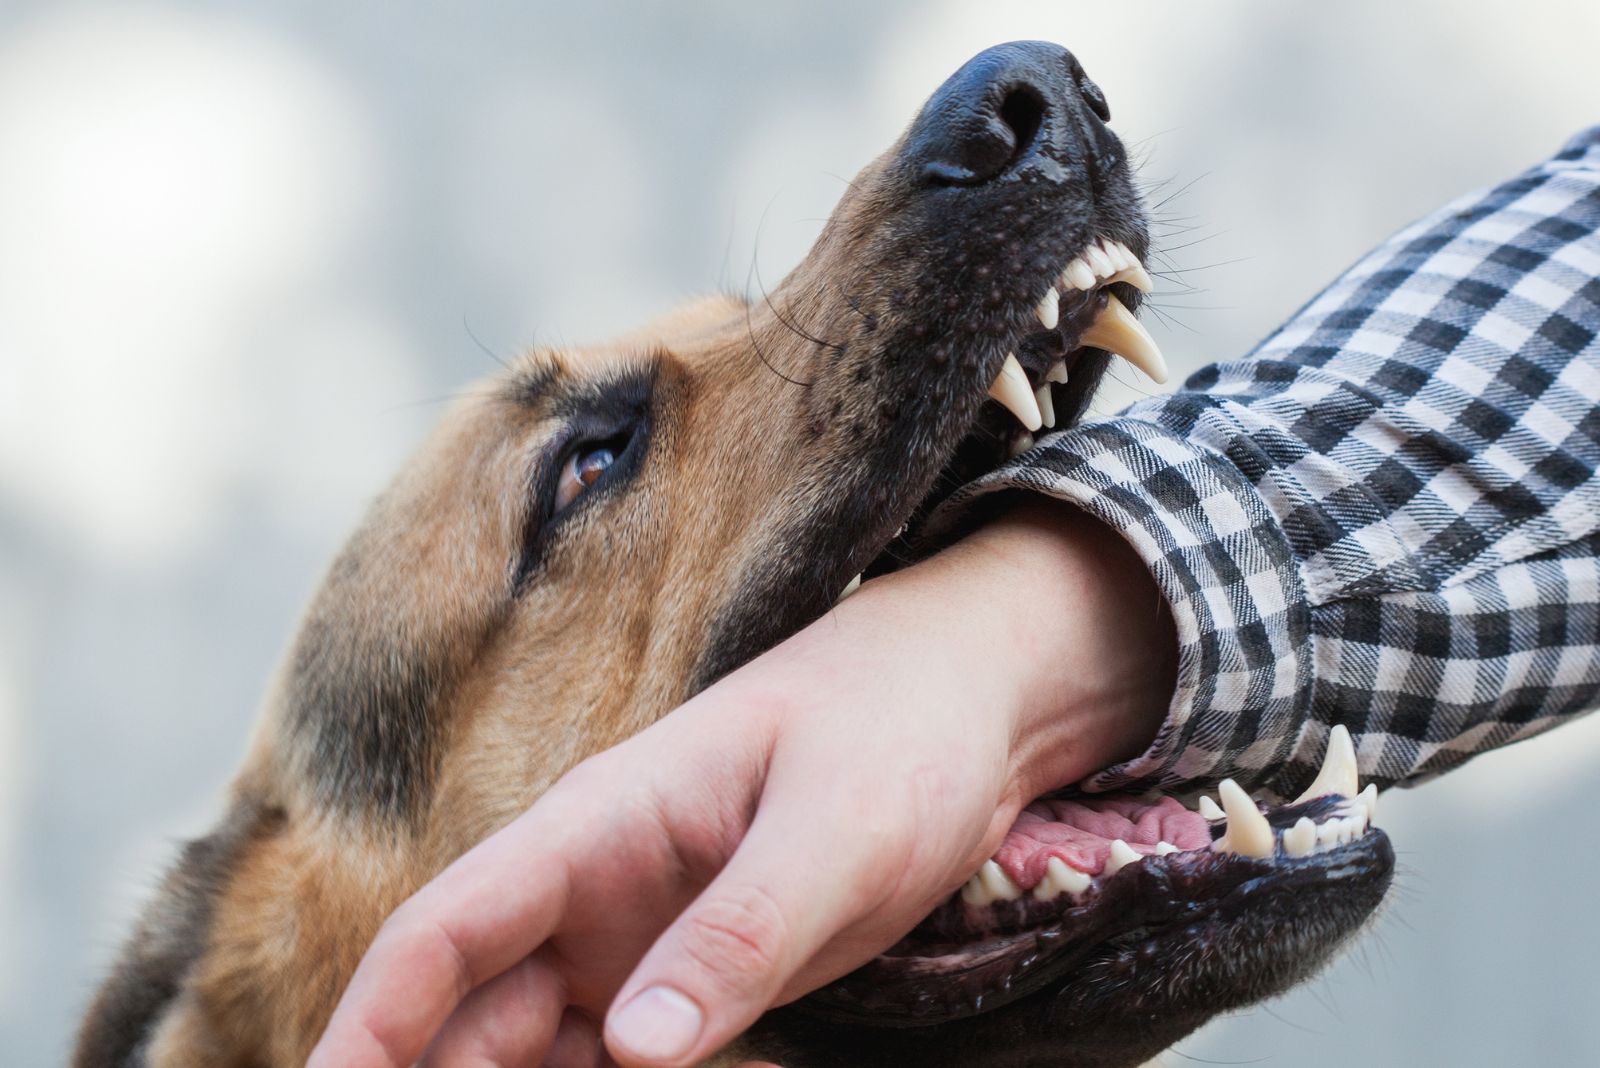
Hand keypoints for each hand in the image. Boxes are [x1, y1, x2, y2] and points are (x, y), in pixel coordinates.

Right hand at [307, 501, 1175, 1067]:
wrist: (970, 701)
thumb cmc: (897, 733)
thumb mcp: (834, 833)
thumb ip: (738, 934)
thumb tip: (632, 1049)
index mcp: (597, 825)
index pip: (441, 931)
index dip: (371, 1026)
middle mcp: (593, 886)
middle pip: (464, 1007)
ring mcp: (637, 932)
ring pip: (523, 1042)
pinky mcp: (691, 969)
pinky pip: (605, 1056)